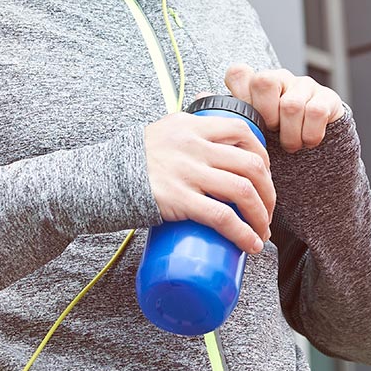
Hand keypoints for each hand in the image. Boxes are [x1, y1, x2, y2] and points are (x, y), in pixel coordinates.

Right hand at [144, 112, 275, 251]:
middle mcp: (193, 146)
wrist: (103, 180)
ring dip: (261, 215)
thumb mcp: (164, 130)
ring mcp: (187, 172)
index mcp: (192, 126)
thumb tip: (215, 129)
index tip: (264, 175)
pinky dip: (243, 233)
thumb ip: (189, 128)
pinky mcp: (179, 199)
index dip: (262, 154)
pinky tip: (252, 244)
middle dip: (268, 191)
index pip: (241, 132)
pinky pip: (222, 216)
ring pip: (243, 190)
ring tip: (262, 231)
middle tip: (266, 210)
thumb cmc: (136, 159)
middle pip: (250, 164)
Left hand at [222, 64, 345, 152]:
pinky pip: (315, 112)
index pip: (238, 72)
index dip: (238, 93)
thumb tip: (200, 96)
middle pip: (264, 80)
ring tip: (290, 146)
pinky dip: (309, 135)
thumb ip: (227, 114)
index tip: (247, 119)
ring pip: (291, 104)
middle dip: (266, 114)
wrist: (311, 151)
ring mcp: (304, 86)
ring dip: (289, 134)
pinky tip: (307, 143)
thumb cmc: (274, 139)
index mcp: (255, 84)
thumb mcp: (251, 131)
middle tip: (270, 132)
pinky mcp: (327, 98)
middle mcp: (279, 79)